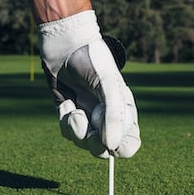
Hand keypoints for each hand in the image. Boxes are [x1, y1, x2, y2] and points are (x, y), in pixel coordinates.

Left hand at [39, 11, 140, 157]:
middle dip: (93, 143)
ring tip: (73, 110)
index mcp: (124, 113)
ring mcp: (87, 116)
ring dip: (75, 130)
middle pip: (103, 149)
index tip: (111, 141)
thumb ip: (113, 117)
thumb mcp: (108, 87)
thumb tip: (110, 147)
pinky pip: (67, 132)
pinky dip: (64, 120)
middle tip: (87, 130)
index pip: (129, 144)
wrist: (66, 45)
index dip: (121, 148)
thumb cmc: (93, 62)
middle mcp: (106, 118)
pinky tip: (66, 102)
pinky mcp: (69, 113)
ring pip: (82, 142)